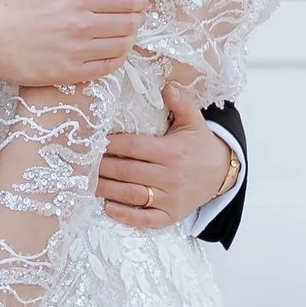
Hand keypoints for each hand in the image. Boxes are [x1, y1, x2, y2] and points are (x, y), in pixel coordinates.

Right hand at [0, 0, 145, 90]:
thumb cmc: (10, 4)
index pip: (126, 1)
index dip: (138, 1)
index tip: (139, 1)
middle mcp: (82, 25)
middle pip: (129, 24)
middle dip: (135, 19)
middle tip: (132, 17)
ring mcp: (77, 51)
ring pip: (122, 46)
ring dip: (127, 39)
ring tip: (123, 34)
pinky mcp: (71, 72)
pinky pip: (108, 67)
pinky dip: (115, 59)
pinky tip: (111, 52)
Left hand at [98, 86, 237, 233]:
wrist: (222, 173)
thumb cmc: (200, 145)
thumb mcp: (194, 121)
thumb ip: (181, 103)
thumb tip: (167, 87)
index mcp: (172, 151)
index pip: (134, 147)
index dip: (112, 145)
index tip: (94, 142)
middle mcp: (170, 176)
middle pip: (128, 171)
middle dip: (103, 167)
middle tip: (83, 163)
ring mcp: (171, 198)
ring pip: (132, 195)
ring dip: (107, 190)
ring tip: (88, 183)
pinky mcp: (171, 215)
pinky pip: (146, 219)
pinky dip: (126, 216)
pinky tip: (108, 208)